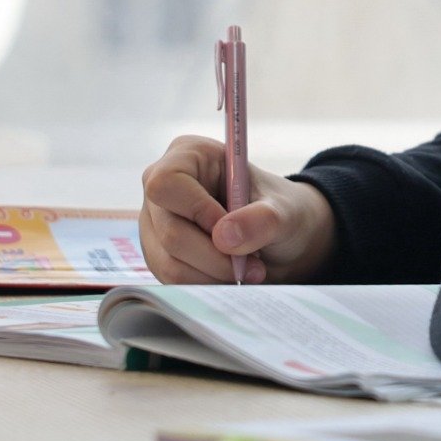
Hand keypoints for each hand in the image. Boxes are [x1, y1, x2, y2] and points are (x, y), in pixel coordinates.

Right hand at [139, 134, 337, 284]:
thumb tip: (224, 237)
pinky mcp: (158, 253)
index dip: (197, 212)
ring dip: (214, 276)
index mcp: (188, 155)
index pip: (166, 184)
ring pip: (169, 262)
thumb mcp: (284, 211)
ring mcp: (156, 223)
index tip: (231, 231)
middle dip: (216, 258)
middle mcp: (162, 188)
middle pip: (170, 231)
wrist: (279, 238)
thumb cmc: (279, 212)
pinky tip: (230, 276)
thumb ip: (261, 219)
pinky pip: (171, 280)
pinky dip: (206, 284)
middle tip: (253, 266)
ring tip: (248, 271)